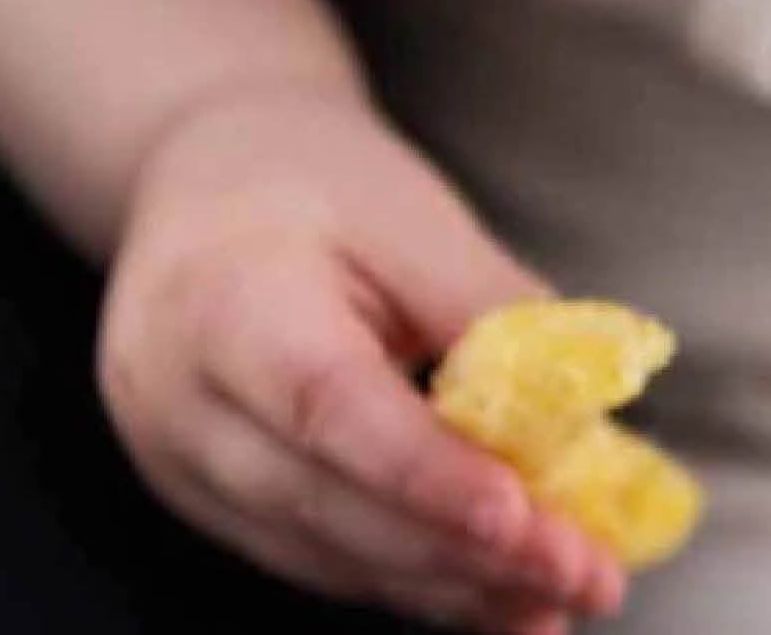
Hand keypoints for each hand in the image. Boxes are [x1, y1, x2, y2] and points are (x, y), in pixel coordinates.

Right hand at [99, 80, 618, 634]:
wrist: (205, 178)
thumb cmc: (313, 177)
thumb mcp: (404, 207)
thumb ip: (483, 301)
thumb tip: (580, 396)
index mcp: (226, 304)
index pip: (329, 408)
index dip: (428, 474)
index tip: (524, 519)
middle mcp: (184, 405)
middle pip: (330, 505)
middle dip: (465, 555)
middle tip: (585, 576)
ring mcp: (185, 467)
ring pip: (324, 552)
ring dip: (448, 586)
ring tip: (560, 596)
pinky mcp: (210, 502)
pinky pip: (315, 556)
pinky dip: (408, 577)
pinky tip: (491, 592)